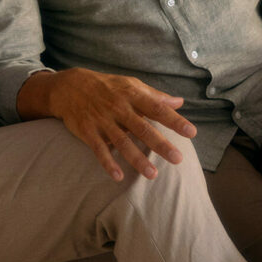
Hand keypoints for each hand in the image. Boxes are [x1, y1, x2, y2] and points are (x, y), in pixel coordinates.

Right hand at [20, 68, 195, 180]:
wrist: (69, 87)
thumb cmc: (106, 86)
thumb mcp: (130, 85)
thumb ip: (155, 96)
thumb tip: (179, 102)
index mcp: (132, 95)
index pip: (157, 108)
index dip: (174, 120)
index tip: (191, 132)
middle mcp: (118, 108)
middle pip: (142, 128)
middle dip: (160, 144)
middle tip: (178, 159)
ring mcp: (102, 120)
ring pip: (122, 142)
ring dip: (137, 159)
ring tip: (153, 174)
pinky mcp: (88, 131)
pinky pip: (99, 149)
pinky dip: (108, 163)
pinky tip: (118, 176)